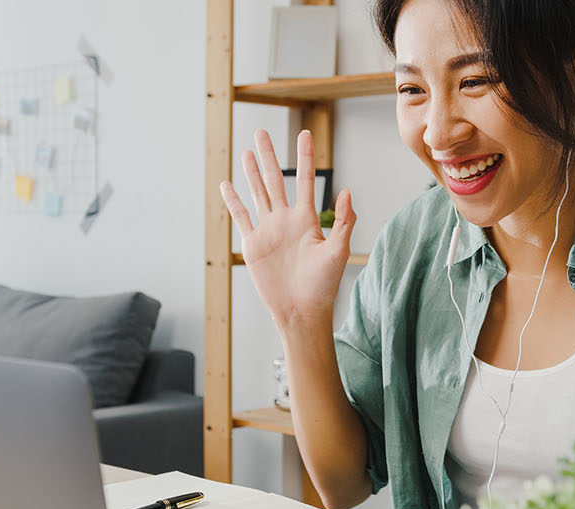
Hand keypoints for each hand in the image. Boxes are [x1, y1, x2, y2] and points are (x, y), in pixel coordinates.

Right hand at [219, 129, 356, 328]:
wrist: (301, 310)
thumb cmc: (323, 285)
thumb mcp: (338, 251)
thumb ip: (344, 221)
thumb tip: (348, 191)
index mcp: (307, 219)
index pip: (305, 180)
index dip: (306, 156)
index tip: (305, 133)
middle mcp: (286, 220)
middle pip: (275, 180)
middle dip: (269, 156)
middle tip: (261, 132)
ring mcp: (268, 231)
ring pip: (257, 194)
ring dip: (251, 173)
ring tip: (246, 151)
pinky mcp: (253, 245)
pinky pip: (241, 218)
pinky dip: (233, 201)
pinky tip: (227, 184)